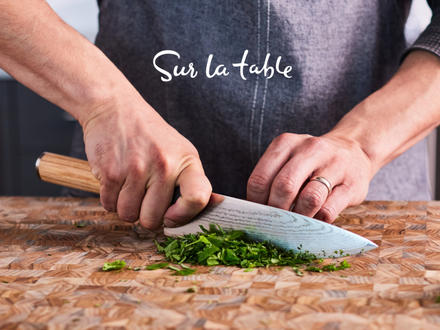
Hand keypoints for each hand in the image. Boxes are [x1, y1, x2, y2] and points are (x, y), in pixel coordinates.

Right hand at [81, 96, 211, 229]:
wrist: (114, 109)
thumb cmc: (150, 136)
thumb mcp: (179, 151)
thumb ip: (191, 181)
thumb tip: (215, 206)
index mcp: (187, 160)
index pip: (197, 198)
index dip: (183, 216)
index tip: (171, 217)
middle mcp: (164, 164)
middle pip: (153, 219)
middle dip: (146, 215)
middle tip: (144, 197)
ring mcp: (136, 169)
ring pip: (129, 215)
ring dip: (126, 207)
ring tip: (130, 186)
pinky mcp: (111, 172)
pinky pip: (109, 205)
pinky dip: (110, 199)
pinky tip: (116, 180)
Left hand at [247, 133, 372, 222]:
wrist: (355, 151)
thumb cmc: (312, 162)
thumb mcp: (289, 159)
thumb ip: (272, 179)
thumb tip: (255, 211)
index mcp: (286, 143)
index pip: (261, 178)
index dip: (256, 202)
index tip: (257, 214)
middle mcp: (310, 149)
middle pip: (284, 187)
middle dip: (276, 211)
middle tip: (275, 222)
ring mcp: (334, 165)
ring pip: (309, 199)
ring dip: (298, 218)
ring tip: (294, 223)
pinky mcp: (352, 185)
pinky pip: (329, 210)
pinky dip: (317, 221)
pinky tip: (313, 220)